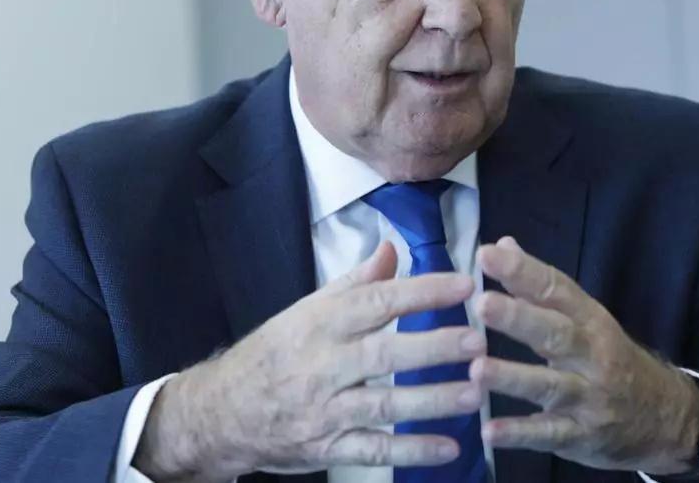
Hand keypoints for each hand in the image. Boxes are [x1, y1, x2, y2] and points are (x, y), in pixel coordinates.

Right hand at [133, 241, 487, 481]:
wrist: (221, 412)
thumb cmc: (272, 355)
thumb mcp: (305, 310)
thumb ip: (354, 283)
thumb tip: (392, 248)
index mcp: (320, 323)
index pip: (376, 302)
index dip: (421, 292)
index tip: (464, 285)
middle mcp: (322, 365)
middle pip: (384, 355)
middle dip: (433, 348)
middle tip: (478, 341)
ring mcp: (325, 410)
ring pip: (384, 405)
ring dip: (432, 400)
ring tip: (475, 394)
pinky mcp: (327, 447)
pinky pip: (374, 449)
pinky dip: (411, 450)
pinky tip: (450, 448)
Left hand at [471, 237, 698, 475]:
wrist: (668, 420)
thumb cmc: (612, 361)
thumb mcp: (586, 320)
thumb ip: (540, 287)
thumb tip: (502, 245)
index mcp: (591, 321)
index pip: (557, 291)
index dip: (523, 272)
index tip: (486, 255)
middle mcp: (592, 356)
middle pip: (555, 334)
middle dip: (519, 318)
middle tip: (482, 304)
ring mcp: (588, 398)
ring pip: (550, 386)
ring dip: (513, 378)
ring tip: (476, 369)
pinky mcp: (581, 437)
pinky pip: (549, 435)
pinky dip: (520, 434)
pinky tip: (489, 431)